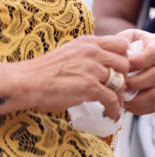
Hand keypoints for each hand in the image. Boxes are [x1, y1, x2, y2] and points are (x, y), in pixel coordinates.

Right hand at [16, 35, 130, 119]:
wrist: (27, 82)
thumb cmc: (45, 71)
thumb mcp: (70, 52)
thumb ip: (89, 55)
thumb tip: (104, 65)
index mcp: (89, 42)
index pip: (121, 44)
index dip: (125, 57)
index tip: (121, 68)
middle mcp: (93, 53)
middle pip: (125, 63)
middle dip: (124, 77)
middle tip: (119, 87)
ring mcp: (92, 70)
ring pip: (120, 82)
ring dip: (120, 95)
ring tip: (114, 103)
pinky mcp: (89, 87)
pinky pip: (112, 99)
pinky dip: (114, 109)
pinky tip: (112, 114)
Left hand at [117, 29, 154, 114]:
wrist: (136, 53)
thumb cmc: (127, 45)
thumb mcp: (124, 38)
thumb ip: (120, 43)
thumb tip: (115, 57)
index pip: (154, 53)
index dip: (140, 61)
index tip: (125, 65)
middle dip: (135, 83)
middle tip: (119, 85)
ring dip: (137, 98)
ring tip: (122, 97)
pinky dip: (140, 108)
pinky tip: (127, 104)